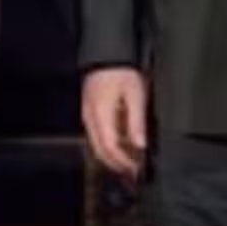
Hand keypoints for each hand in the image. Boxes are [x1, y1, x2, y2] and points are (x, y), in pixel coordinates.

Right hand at [81, 67, 148, 181]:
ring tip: (126, 161)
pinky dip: (105, 144)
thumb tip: (140, 145)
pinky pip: (94, 134)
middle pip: (99, 149)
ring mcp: (87, 114)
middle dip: (115, 163)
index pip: (110, 147)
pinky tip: (118, 144)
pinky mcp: (88, 110)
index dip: (122, 162)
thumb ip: (136, 122)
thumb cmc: (121, 71)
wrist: (106, 53)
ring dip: (110, 155)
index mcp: (101, 116)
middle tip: (130, 171)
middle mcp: (90, 118)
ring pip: (95, 143)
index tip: (135, 170)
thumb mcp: (135, 95)